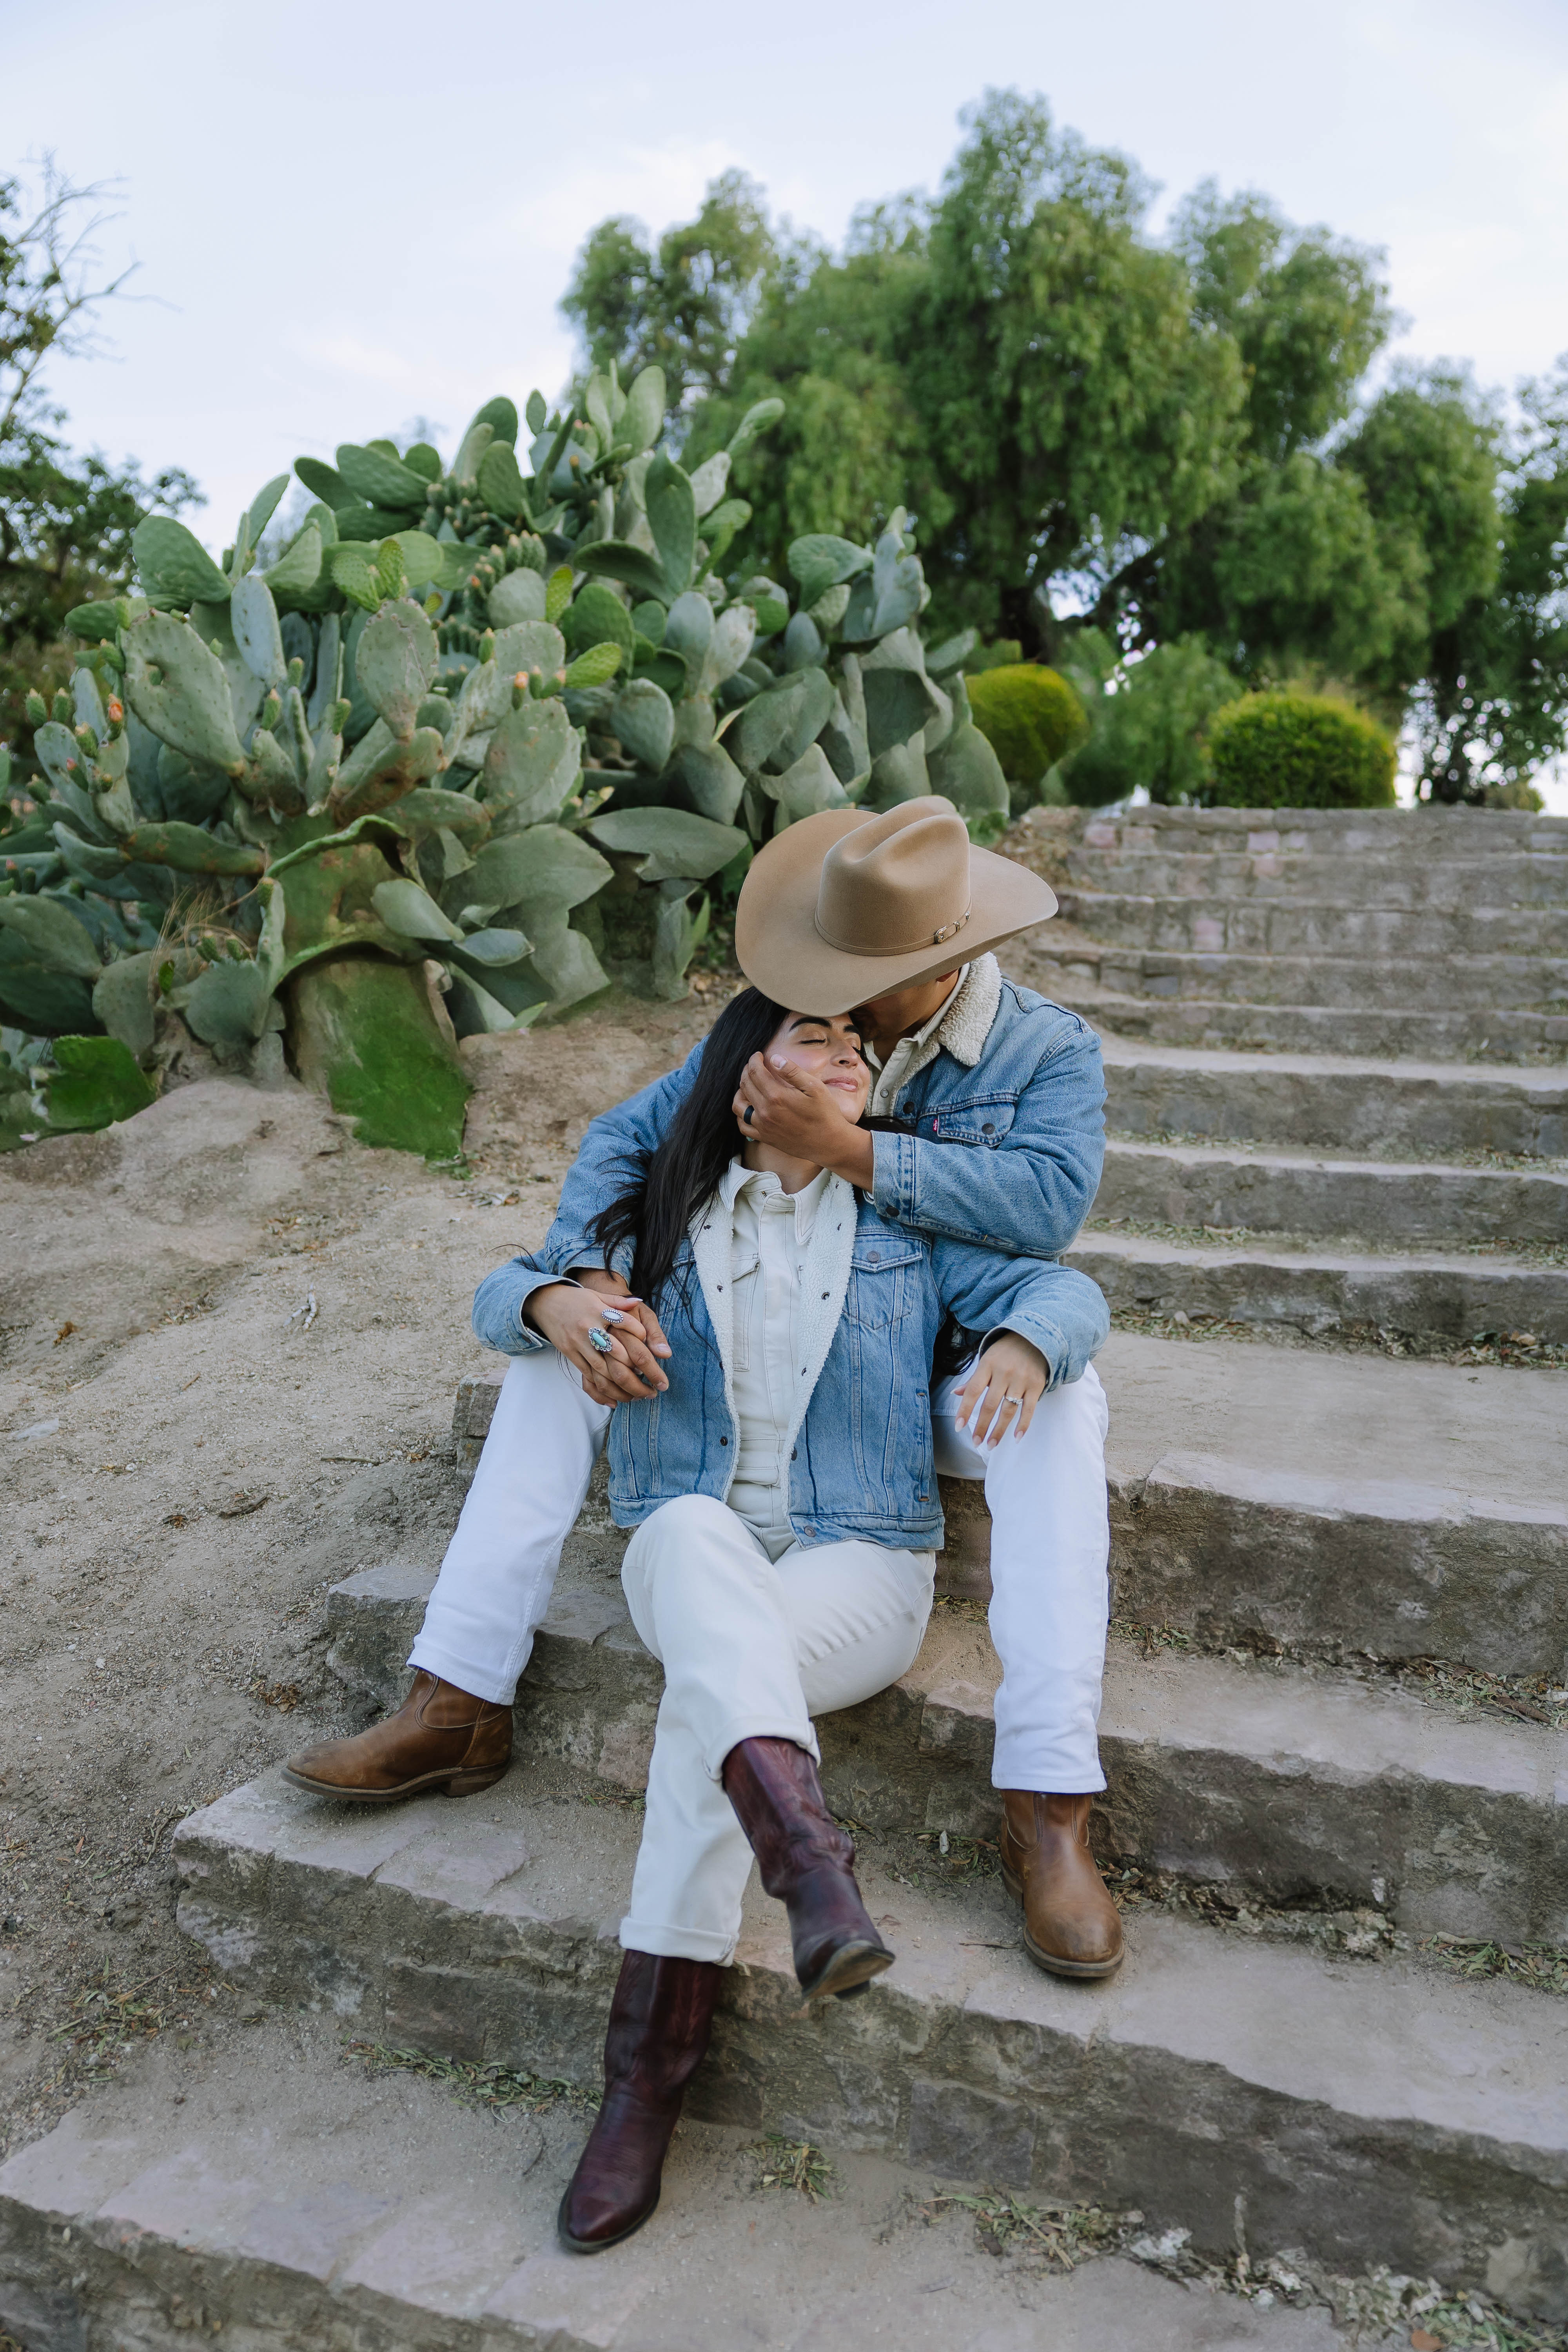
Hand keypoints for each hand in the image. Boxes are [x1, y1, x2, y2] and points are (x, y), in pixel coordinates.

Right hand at [525, 1280, 669, 1403]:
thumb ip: (619, 1301)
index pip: (624, 1322)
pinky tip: (617, 1399)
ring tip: (640, 1396)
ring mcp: (578, 1343)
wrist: (546, 1303)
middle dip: (638, 1371)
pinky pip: (588, 1376)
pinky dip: (603, 1389)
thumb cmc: (577, 1299)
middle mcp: (589, 1328)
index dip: (641, 1334)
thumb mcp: (598, 1295)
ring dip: (623, 1387)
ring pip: (603, 1371)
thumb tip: (639, 1302)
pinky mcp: (571, 1354)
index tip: (653, 1348)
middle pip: (617, 1353)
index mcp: (598, 1311)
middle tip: (656, 1384)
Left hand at [733, 1054, 874, 1186]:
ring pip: (738, 1105)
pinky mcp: (764, 1137)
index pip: (755, 1072)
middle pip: (745, 1086)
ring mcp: (762, 1127)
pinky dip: (741, 1115)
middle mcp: (765, 1112)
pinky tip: (748, 1108)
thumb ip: (792, 1071)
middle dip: (747, 1071)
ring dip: (740, 1091)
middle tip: (754, 1066)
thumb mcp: (814, 1087)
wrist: (829, 1143)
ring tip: (748, 1085)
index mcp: (776, 1096)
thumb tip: (774, 1059)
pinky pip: (743, 1126)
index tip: (758, 1055)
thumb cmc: (825, 1114)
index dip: (754, 1060)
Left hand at [954, 1333, 1049, 1446]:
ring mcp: (1021, 1379)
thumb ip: (974, 1379)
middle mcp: (1004, 1372)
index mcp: (988, 1365)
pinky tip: (1016, 1437)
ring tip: (991, 1444)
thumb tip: (956, 1394)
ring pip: (1008, 1410)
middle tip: (976, 1442)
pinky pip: (1029, 1409)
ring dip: (999, 1430)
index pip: (973, 1391)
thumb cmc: (1005, 1352)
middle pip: (990, 1404)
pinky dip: (1023, 1424)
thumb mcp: (987, 1360)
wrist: (1035, 1337)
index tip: (958, 1427)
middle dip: (981, 1426)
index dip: (964, 1410)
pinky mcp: (1036, 1385)